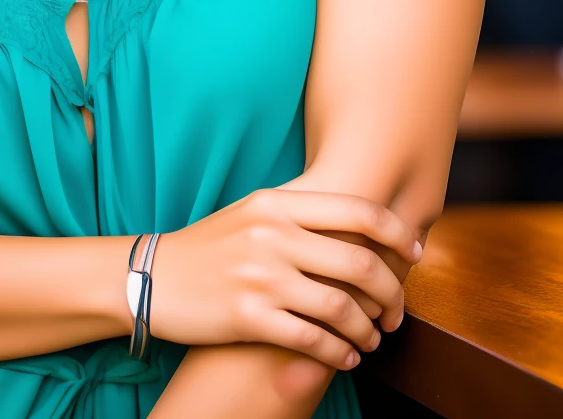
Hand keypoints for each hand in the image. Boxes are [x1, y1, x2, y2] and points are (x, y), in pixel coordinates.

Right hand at [148, 188, 421, 371]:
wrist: (149, 276)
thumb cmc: (208, 247)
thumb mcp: (251, 215)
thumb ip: (298, 216)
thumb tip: (358, 230)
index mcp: (277, 203)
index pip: (357, 211)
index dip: (396, 233)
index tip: (413, 254)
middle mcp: (272, 235)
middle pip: (360, 263)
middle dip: (390, 294)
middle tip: (395, 314)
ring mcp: (260, 275)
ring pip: (341, 307)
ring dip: (366, 330)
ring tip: (370, 341)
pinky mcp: (248, 316)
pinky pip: (312, 340)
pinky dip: (337, 354)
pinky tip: (344, 358)